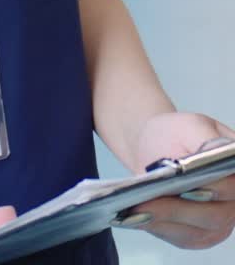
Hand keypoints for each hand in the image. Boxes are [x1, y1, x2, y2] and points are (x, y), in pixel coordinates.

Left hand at [120, 112, 234, 249]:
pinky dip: (160, 227)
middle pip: (214, 215)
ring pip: (196, 231)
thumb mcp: (192, 125)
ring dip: (165, 220)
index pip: (232, 186)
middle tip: (150, 202)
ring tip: (137, 209)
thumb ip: (207, 139)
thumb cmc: (176, 134)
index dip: (216, 188)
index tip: (191, 188)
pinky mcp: (199, 235)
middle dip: (181, 209)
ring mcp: (218, 222)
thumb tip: (219, 152)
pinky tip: (139, 216)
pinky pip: (181, 237)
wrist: (158, 146)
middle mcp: (233, 201)